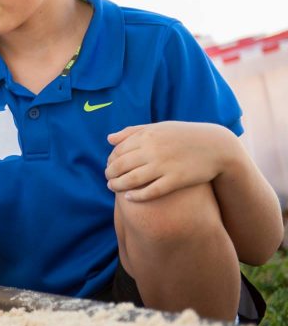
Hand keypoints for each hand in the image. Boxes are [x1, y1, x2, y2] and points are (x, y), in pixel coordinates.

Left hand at [105, 121, 234, 200]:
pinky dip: (137, 196)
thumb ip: (132, 132)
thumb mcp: (159, 128)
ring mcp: (165, 165)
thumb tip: (108, 139)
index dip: (111, 160)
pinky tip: (129, 197)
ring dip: (118, 185)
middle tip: (108, 179)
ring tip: (113, 187)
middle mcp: (153, 150)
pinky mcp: (176, 179)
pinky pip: (151, 191)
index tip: (110, 165)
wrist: (217, 147)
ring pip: (132, 179)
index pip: (119, 150)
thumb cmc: (184, 136)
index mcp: (148, 136)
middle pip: (121, 165)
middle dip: (110, 173)